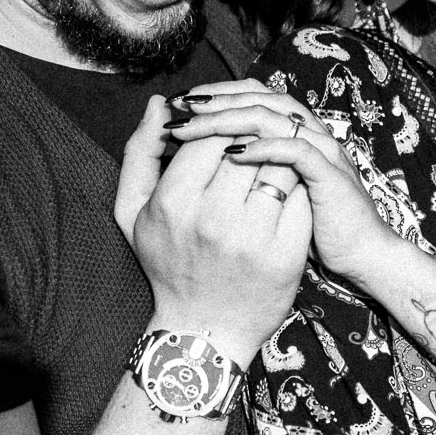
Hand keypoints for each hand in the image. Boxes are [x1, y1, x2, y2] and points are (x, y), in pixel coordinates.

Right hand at [115, 94, 311, 362]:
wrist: (204, 331)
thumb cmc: (165, 263)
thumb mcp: (133, 210)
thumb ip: (142, 152)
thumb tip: (161, 103)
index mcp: (174, 203)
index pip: (210, 135)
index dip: (220, 126)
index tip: (224, 136)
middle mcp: (214, 219)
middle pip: (249, 146)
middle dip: (252, 139)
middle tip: (252, 145)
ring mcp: (254, 237)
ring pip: (280, 166)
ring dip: (278, 158)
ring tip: (268, 166)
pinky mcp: (287, 254)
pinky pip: (302, 198)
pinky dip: (298, 187)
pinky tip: (285, 192)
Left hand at [163, 81, 396, 283]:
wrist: (359, 254)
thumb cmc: (310, 226)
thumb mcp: (271, 191)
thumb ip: (246, 166)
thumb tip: (208, 148)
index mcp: (294, 130)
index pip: (251, 93)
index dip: (214, 94)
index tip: (177, 106)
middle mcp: (309, 131)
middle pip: (258, 96)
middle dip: (214, 100)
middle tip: (179, 109)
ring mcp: (321, 149)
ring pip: (272, 116)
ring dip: (229, 118)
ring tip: (194, 127)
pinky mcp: (330, 174)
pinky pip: (294, 150)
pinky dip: (264, 148)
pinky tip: (233, 154)